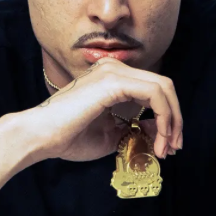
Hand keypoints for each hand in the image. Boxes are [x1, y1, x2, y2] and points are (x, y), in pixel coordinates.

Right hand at [22, 57, 182, 162]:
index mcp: (113, 78)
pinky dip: (163, 116)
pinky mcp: (113, 81)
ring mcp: (114, 71)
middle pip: (164, 86)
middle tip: (174, 147)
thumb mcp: (112, 135)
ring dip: (171, 120)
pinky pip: (153, 93)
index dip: (168, 117)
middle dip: (175, 119)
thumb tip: (159, 129)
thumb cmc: (68, 137)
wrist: (40, 136)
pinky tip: (158, 137)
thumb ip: (135, 129)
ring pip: (163, 88)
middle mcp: (115, 68)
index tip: (168, 145)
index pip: (154, 90)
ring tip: (167, 147)